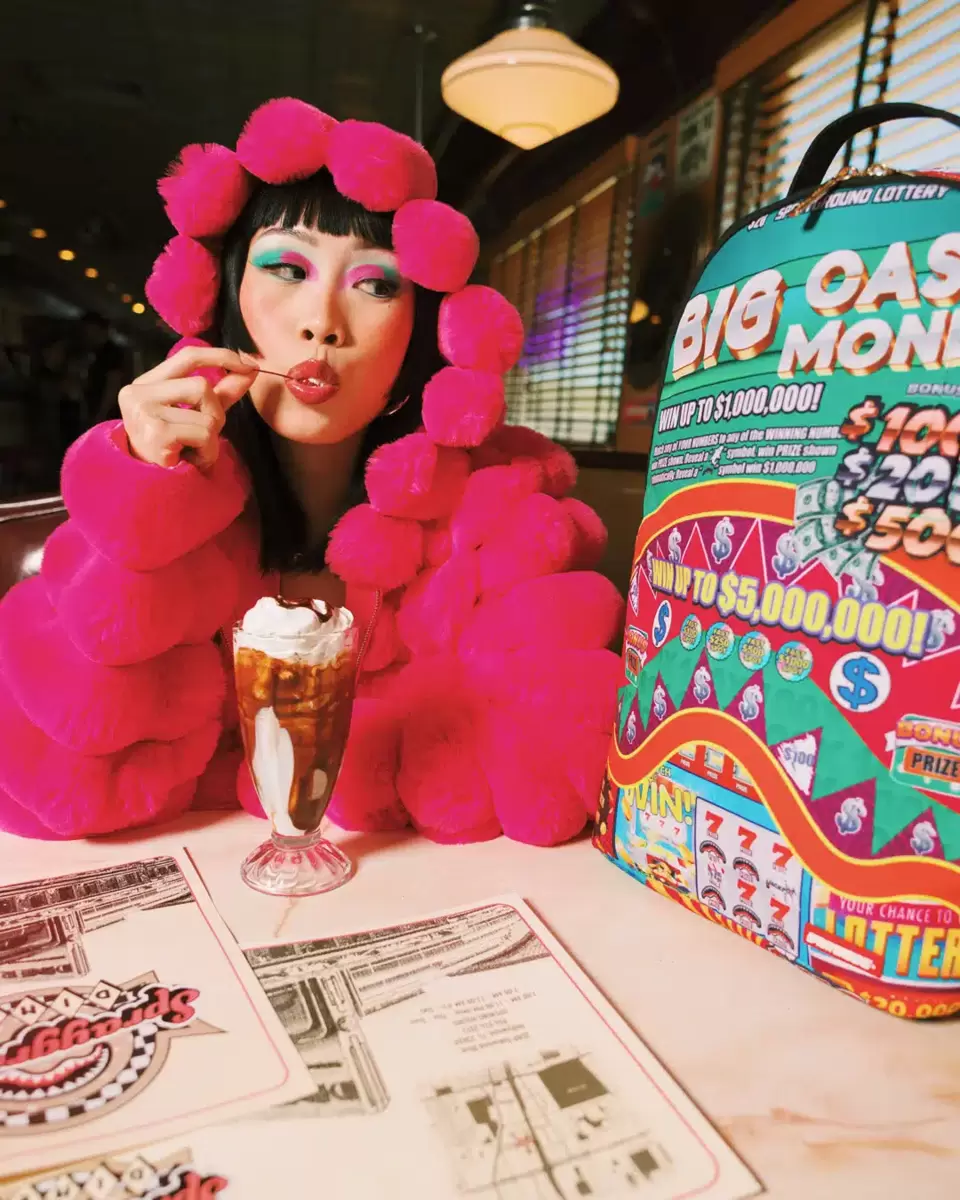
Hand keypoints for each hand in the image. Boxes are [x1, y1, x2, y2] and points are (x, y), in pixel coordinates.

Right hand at [118, 346, 257, 468]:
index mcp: (146, 383)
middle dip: (215, 412)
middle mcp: (138, 392)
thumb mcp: (197, 414)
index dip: (220, 356)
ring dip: (211, 436)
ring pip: (206, 413)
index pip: (188, 355)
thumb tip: (251, 368)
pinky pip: (204, 434)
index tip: (246, 364)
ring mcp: (144, 412)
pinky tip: (191, 460)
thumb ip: (222, 391)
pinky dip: (207, 451)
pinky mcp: (156, 432)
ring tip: (194, 450)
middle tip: (202, 436)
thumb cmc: (173, 448)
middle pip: (202, 385)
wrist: (151, 486)